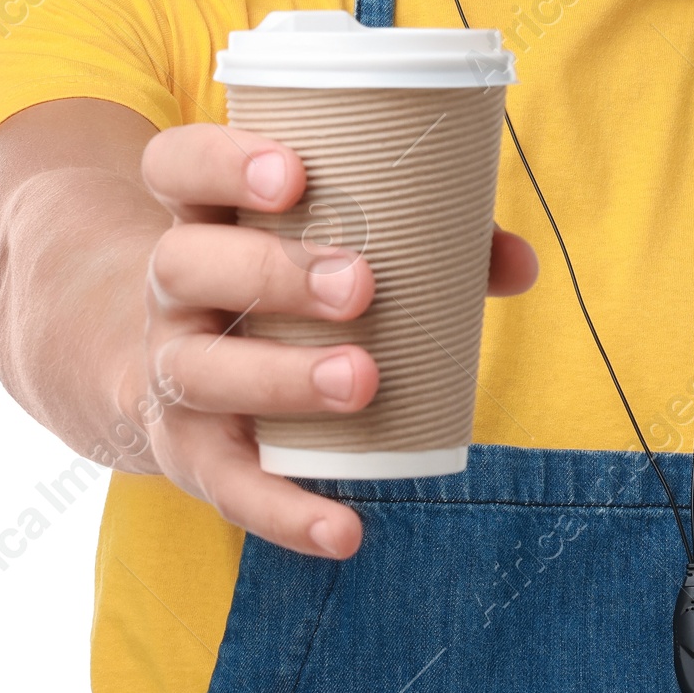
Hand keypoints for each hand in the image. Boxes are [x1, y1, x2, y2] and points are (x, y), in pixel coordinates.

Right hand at [134, 122, 536, 559]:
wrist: (176, 367)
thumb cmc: (287, 279)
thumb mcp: (326, 240)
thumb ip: (430, 238)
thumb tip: (522, 263)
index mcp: (204, 213)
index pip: (179, 166)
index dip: (223, 162)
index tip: (295, 174)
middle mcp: (172, 289)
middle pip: (184, 265)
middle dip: (273, 273)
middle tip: (360, 286)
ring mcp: (172, 369)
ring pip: (200, 370)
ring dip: (281, 377)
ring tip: (363, 379)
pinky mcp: (188, 451)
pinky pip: (225, 484)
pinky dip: (284, 511)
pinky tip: (344, 530)